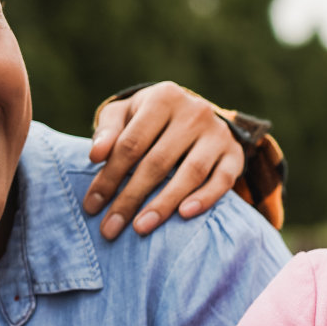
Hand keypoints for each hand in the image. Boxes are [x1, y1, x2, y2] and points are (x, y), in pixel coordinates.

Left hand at [83, 81, 245, 240]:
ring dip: (164, 203)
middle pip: (157, 161)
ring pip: (190, 173)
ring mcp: (218, 134)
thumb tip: (96, 155)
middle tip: (111, 228)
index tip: (91, 206)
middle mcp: (195, 112)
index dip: (109, 176)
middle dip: (130, 197)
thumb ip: (108, 131)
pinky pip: (222, 181)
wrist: (196, 116)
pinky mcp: (235, 155)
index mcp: (163, 98)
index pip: (131, 143)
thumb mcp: (127, 114)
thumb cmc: (151, 120)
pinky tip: (184, 215)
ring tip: (141, 228)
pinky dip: (204, 199)